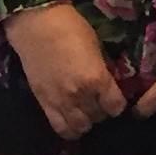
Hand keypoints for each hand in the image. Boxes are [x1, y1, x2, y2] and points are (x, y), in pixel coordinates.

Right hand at [3, 3, 127, 141]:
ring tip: (86, 111)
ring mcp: (60, 102)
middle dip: (103, 111)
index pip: (116, 107)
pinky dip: (69, 129)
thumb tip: (109, 83)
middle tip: (101, 102)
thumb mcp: (96, 46)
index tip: (117, 99)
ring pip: (80, 128)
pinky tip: (71, 119)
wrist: (36, 25)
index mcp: (96, 78)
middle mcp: (80, 95)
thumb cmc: (70, 27)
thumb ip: (103, 69)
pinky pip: (59, 128)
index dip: (118, 104)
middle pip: (98, 117)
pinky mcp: (43, 103)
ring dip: (86, 122)